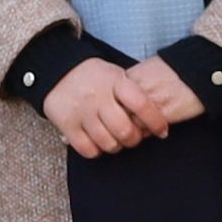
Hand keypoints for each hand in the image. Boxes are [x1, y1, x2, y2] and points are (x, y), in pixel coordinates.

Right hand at [44, 55, 201, 155]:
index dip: (156, 121)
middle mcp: (98, 97)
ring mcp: (82, 112)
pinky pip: (88, 149)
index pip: (142, 105)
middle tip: (134, 137)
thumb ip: (135, 93)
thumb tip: (160, 118)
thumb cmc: (96, 76)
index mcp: (116, 81)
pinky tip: (98, 142)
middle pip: (125, 130)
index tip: (163, 131)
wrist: (58, 70)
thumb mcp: (117, 75)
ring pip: (108, 143)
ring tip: (116, 139)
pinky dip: (96, 150)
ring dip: (116, 146)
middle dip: (134, 139)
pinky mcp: (67, 125)